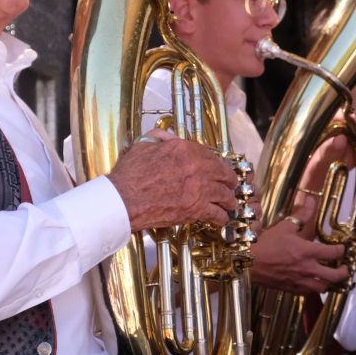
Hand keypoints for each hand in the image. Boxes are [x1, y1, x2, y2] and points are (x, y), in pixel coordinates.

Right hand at [108, 130, 238, 231]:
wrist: (124, 198)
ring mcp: (199, 189)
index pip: (210, 155)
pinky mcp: (196, 209)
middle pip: (224, 174)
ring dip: (229, 199)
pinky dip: (221, 217)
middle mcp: (197, 167)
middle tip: (230, 184)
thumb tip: (168, 136)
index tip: (219, 168)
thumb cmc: (131, 173)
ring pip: (224, 194)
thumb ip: (160, 138)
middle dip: (229, 180)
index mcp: (184, 149)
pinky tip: (221, 218)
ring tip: (230, 203)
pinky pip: (217, 213)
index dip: (217, 163)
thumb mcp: (144, 145)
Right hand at [250, 196, 349, 294]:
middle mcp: (307, 268)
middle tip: (344, 268)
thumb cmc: (266, 244)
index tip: (341, 248)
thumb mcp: (285, 226)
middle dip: (343, 272)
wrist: (249, 262)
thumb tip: (311, 200)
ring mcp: (300, 281)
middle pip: (335, 276)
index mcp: (307, 251)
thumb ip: (301, 215)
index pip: (333, 253)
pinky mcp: (292, 289)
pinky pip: (309, 293)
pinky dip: (314, 288)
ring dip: (329, 283)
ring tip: (330, 277)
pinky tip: (312, 283)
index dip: (341, 250)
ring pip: (323, 287)